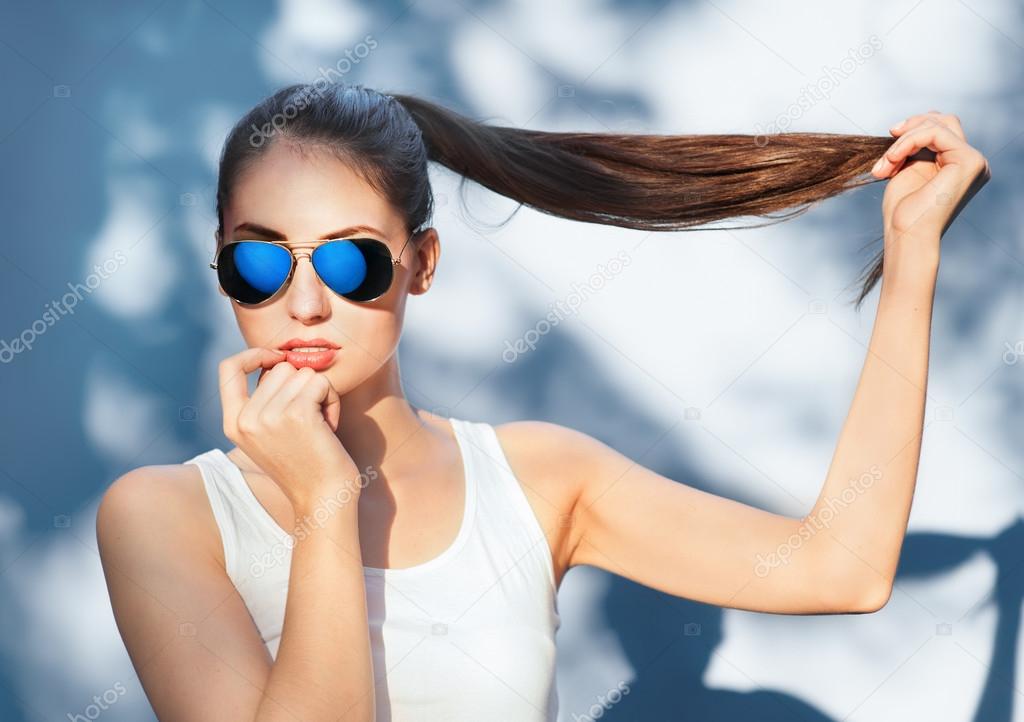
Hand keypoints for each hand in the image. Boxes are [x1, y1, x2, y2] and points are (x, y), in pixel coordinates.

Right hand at [218, 348, 360, 510]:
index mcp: (233, 423)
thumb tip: (279, 359)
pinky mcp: (297, 413)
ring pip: (302, 373)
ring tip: (319, 426)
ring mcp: (269, 416)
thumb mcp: (271, 433)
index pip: (228, 368)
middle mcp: (245, 419)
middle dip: (302, 385)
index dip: (253, 354)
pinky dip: (332, 400)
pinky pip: (321, 383)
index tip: (276, 357)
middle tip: (310, 419)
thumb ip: (265, 401)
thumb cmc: (306, 465)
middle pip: (279, 368)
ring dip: (320, 394)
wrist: (323, 499)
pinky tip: (329, 427)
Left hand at [871, 111, 990, 253]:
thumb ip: (914, 148)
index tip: (887, 146)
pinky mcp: (969, 161)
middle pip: (944, 121)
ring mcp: (973, 161)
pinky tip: (893, 160)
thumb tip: (907, 126)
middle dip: (911, 127)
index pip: (939, 129)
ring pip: (938, 124)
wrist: (906, 235)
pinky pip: (935, 133)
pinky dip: (908, 142)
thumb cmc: (903, 210)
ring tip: (886, 164)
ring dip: (903, 140)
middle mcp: (971, 162)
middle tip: (888, 143)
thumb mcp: (907, 169)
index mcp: (957, 164)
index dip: (911, 131)